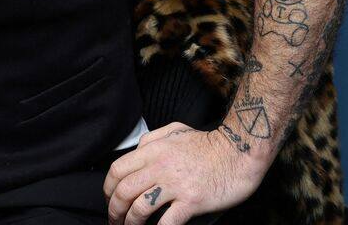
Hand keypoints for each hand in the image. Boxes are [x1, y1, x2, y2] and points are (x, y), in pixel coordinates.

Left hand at [102, 122, 265, 224]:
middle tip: (114, 220)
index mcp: (153, 150)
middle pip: (124, 191)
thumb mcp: (175, 131)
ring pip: (140, 208)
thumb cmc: (209, 143)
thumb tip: (136, 151)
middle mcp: (160, 167)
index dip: (108, 188)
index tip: (109, 199)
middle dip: (114, 210)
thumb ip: (152, 139)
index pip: (117, 169)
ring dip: (130, 223)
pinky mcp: (191, 201)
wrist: (239, 152)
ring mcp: (175, 185)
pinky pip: (166, 222)